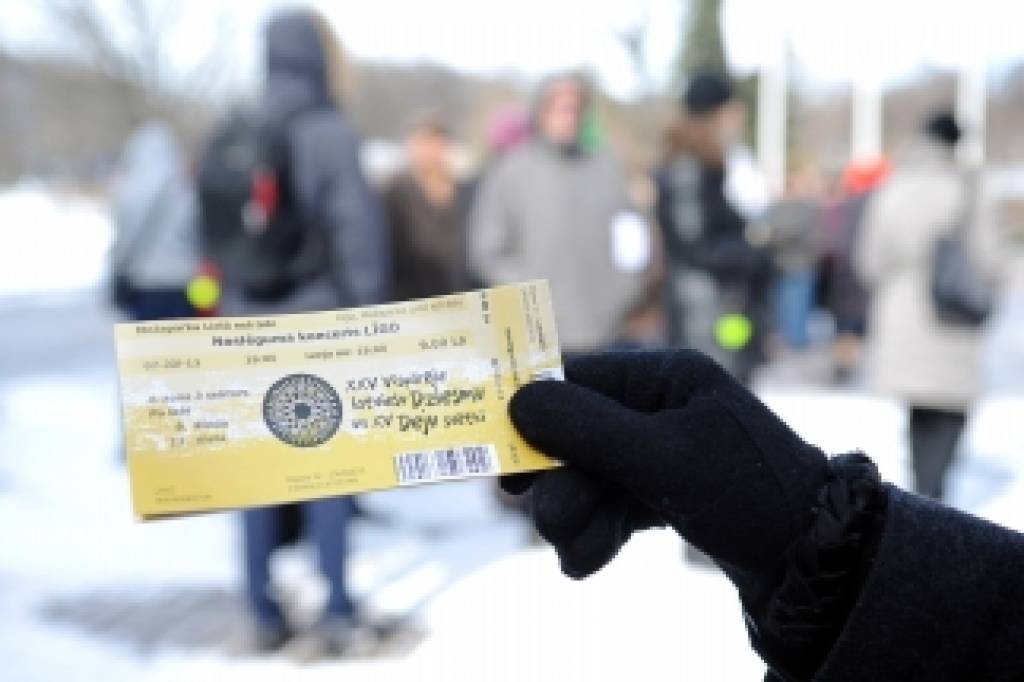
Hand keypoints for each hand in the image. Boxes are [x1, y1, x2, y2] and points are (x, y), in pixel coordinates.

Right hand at [504, 350, 827, 581]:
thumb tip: (519, 401)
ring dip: (576, 517)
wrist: (814, 561)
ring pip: (589, 477)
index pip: (580, 378)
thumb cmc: (749, 491)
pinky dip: (596, 533)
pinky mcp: (662, 493)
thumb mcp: (666, 458)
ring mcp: (659, 452)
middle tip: (548, 521)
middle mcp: (658, 407)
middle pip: (578, 437)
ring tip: (575, 553)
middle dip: (562, 483)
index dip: (535, 412)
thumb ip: (590, 430)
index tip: (499, 446)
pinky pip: (610, 506)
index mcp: (666, 377)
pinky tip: (587, 561)